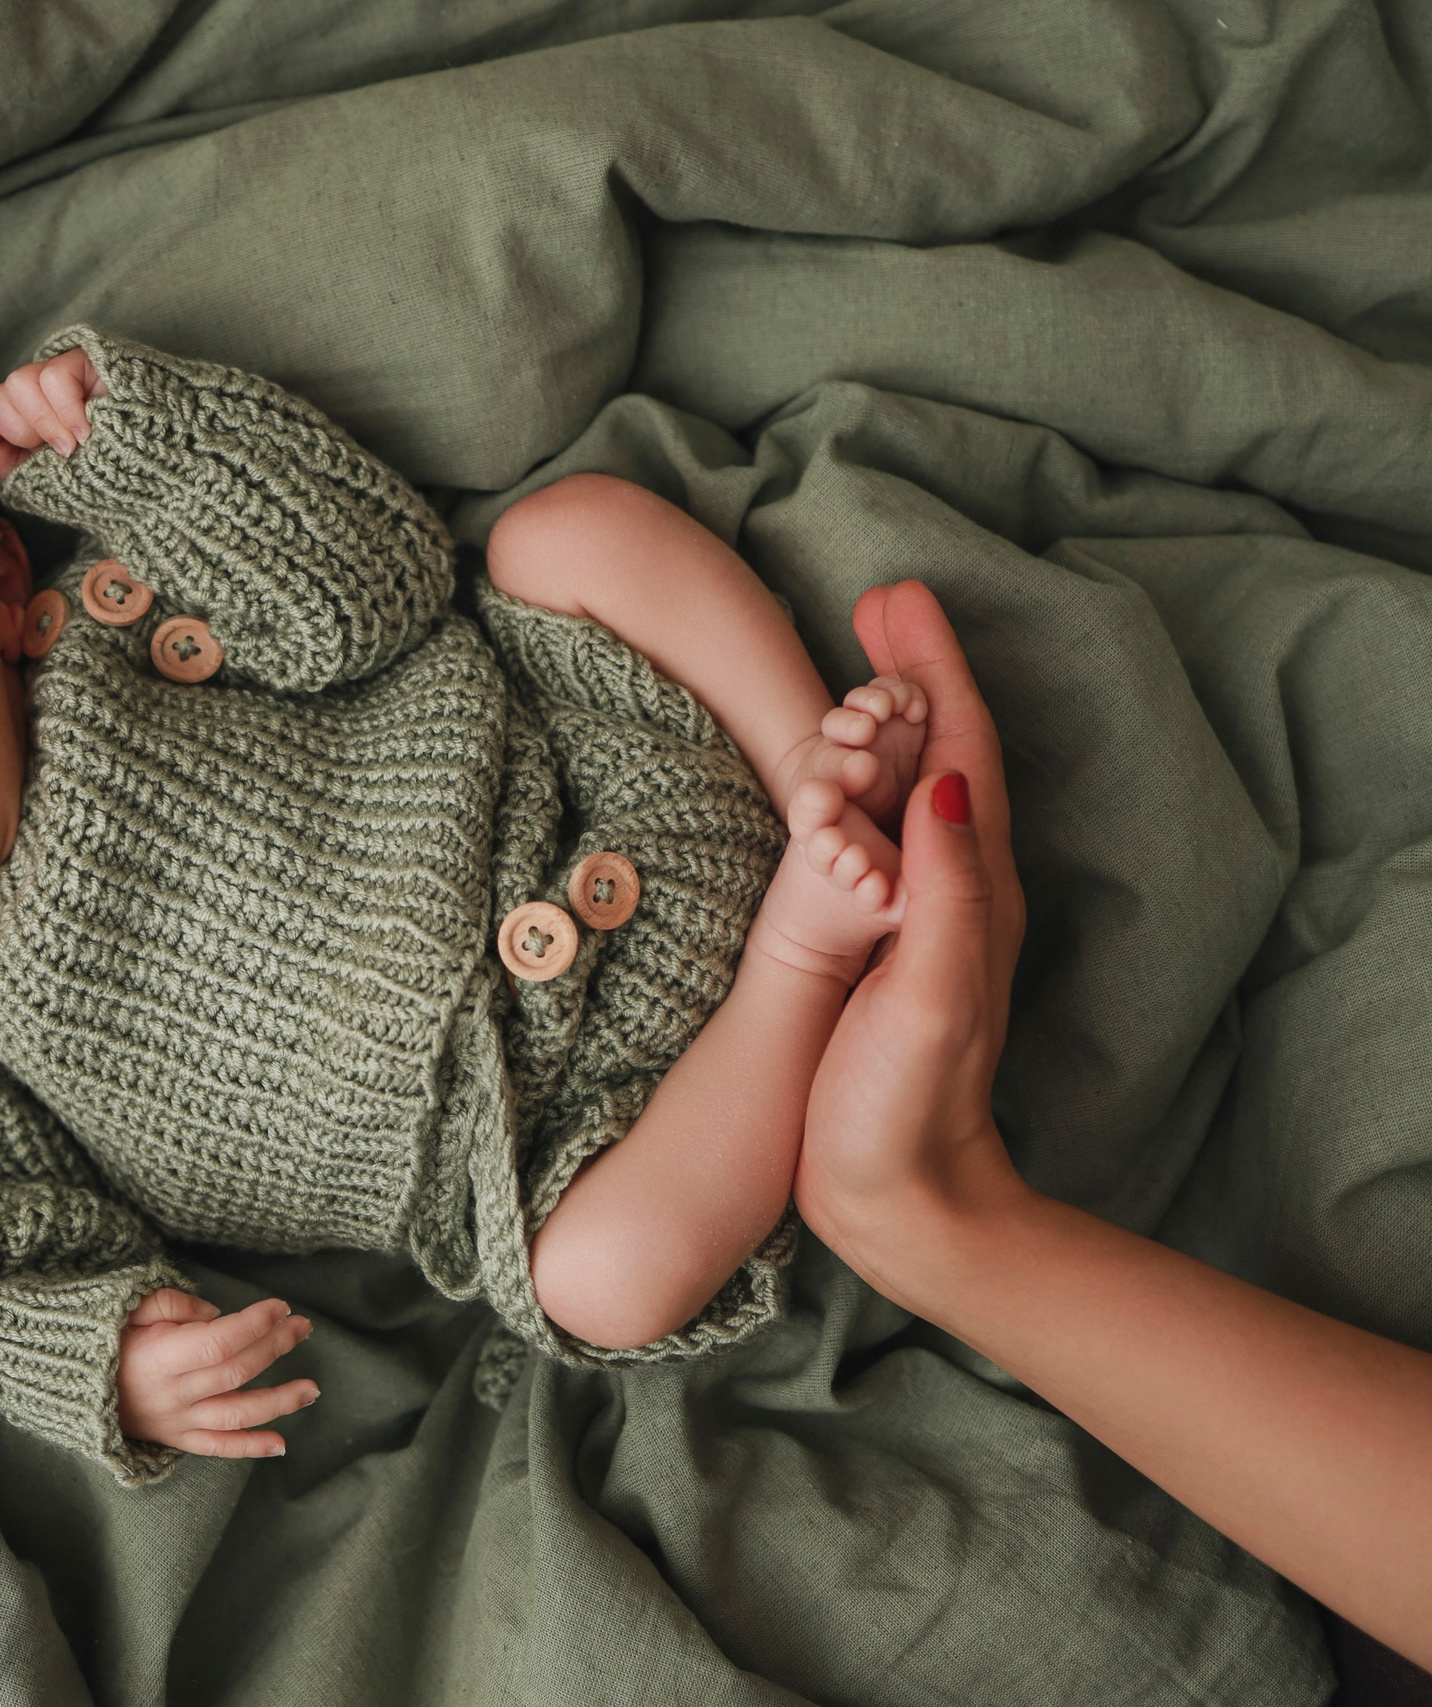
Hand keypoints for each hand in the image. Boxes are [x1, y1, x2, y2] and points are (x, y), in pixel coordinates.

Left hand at [0, 347, 106, 479]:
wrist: (157, 481)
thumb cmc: (106, 484)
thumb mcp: (45, 485)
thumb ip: (6, 462)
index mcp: (30, 422)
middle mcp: (43, 394)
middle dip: (22, 431)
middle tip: (60, 451)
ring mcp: (65, 375)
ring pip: (19, 383)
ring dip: (45, 423)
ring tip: (77, 444)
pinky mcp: (90, 360)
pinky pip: (54, 377)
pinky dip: (66, 411)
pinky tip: (88, 429)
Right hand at [116, 1288, 316, 1458]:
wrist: (76, 1387)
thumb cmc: (107, 1341)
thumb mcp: (130, 1308)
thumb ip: (172, 1303)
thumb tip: (216, 1314)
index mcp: (159, 1357)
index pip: (218, 1342)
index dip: (254, 1325)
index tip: (279, 1307)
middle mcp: (173, 1393)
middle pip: (236, 1372)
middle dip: (275, 1346)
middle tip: (302, 1327)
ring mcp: (178, 1421)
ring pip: (237, 1415)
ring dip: (279, 1402)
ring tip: (311, 1389)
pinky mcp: (180, 1439)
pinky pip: (220, 1448)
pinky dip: (252, 1447)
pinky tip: (282, 1443)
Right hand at [794, 580, 1031, 1306]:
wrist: (900, 1199)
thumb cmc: (907, 1106)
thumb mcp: (931, 995)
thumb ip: (941, 891)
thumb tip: (936, 783)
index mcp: (972, 890)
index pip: (961, 750)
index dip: (934, 668)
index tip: (894, 599)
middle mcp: (957, 891)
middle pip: (943, 751)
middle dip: (915, 671)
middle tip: (876, 603)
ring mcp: (923, 918)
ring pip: (914, 785)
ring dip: (890, 715)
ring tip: (856, 664)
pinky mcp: (886, 945)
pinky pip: (883, 832)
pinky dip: (864, 778)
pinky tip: (837, 776)